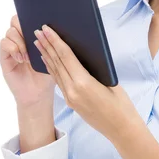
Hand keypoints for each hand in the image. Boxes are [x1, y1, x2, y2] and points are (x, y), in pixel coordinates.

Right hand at [0, 14, 54, 107]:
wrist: (39, 93)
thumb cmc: (47, 75)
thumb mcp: (54, 56)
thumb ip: (51, 41)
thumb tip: (52, 27)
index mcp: (33, 36)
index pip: (28, 17)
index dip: (31, 16)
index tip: (40, 24)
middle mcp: (21, 39)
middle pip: (16, 20)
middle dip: (23, 26)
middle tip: (32, 37)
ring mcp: (12, 48)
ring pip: (10, 31)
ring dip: (20, 42)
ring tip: (28, 56)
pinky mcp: (5, 57)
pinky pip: (4, 43)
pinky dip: (13, 49)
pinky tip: (21, 59)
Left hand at [33, 24, 139, 140]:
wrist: (120, 129)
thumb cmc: (121, 104)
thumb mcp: (109, 81)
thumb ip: (92, 69)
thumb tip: (80, 55)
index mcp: (83, 83)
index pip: (65, 56)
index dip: (55, 40)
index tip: (47, 29)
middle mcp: (72, 90)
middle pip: (57, 62)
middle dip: (47, 45)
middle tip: (37, 31)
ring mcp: (70, 98)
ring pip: (55, 72)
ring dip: (46, 56)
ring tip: (38, 42)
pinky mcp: (70, 103)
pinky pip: (58, 81)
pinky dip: (52, 68)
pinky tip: (47, 61)